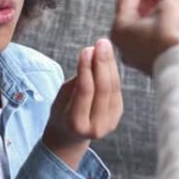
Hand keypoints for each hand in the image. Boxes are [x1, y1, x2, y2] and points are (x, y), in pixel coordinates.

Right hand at [42, 38, 122, 169]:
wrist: (70, 136)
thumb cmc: (61, 112)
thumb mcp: (62, 97)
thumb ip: (78, 80)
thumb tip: (92, 53)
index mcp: (76, 123)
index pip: (85, 91)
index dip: (87, 69)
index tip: (87, 49)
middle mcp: (96, 127)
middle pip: (103, 89)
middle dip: (102, 63)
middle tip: (101, 43)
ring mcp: (110, 122)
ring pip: (113, 88)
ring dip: (109, 64)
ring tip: (104, 46)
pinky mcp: (117, 115)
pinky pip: (116, 90)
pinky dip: (112, 72)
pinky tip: (107, 58)